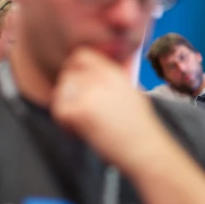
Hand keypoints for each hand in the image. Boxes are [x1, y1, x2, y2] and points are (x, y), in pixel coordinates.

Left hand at [51, 48, 165, 171]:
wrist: (145, 147)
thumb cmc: (140, 127)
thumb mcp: (133, 92)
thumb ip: (119, 77)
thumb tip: (116, 67)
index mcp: (113, 72)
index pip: (82, 56)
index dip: (73, 68)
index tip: (74, 82)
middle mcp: (101, 78)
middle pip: (68, 75)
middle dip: (69, 94)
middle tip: (78, 109)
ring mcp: (90, 93)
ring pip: (60, 93)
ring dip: (66, 108)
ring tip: (81, 122)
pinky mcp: (81, 111)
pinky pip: (59, 112)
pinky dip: (65, 125)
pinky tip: (79, 131)